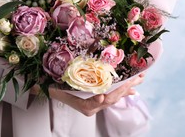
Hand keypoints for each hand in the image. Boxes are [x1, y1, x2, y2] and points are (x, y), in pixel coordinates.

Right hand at [30, 73, 144, 115]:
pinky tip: (132, 90)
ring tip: (139, 79)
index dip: (115, 93)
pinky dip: (121, 91)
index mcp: (86, 105)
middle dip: (127, 87)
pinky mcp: (96, 99)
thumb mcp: (62, 87)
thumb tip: (101, 98)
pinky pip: (111, 96)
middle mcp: (92, 106)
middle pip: (113, 97)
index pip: (105, 99)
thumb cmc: (53, 85)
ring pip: (114, 96)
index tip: (128, 86)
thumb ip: (78, 94)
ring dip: (127, 87)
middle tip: (139, 77)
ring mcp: (94, 103)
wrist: (45, 87)